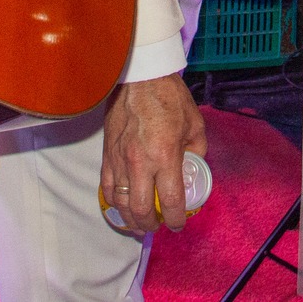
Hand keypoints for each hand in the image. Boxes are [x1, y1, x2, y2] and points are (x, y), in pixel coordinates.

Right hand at [98, 74, 206, 233]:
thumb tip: (193, 166)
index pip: (170, 201)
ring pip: (120, 203)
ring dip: (130, 218)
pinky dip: (114, 201)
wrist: (140, 76)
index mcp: (165, 155)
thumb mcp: (195, 123)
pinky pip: (106, 187)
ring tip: (139, 221)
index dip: (175, 219)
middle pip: (140, 210)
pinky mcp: (107, 154)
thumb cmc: (170, 97)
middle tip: (157, 225)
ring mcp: (119, 160)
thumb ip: (196, 149)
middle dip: (150, 225)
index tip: (178, 224)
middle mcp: (140, 163)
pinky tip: (122, 204)